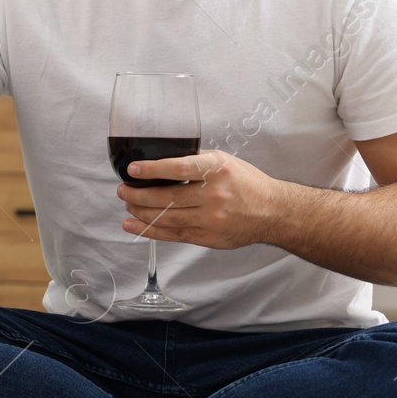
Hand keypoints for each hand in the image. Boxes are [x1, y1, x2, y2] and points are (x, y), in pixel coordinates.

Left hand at [117, 150, 279, 249]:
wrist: (273, 212)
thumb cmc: (247, 183)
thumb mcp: (224, 162)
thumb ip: (196, 161)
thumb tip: (162, 160)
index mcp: (217, 170)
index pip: (179, 168)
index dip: (152, 170)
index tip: (132, 170)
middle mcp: (214, 194)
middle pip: (167, 197)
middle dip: (138, 195)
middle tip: (123, 191)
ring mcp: (211, 218)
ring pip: (166, 217)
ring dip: (141, 212)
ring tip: (127, 206)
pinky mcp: (208, 237)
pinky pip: (173, 234)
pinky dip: (150, 230)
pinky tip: (134, 225)